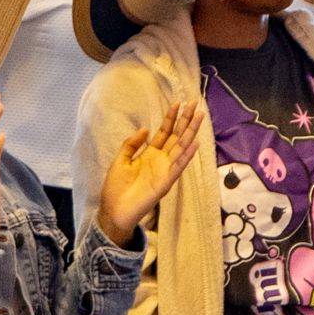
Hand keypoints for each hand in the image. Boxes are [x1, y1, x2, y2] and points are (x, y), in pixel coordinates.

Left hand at [93, 95, 199, 245]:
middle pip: (177, 136)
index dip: (170, 118)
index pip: (164, 132)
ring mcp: (165, 170)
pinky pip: (178, 166)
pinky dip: (186, 156)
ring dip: (190, 132)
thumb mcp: (120, 160)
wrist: (114, 210)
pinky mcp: (165, 182)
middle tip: (195, 103)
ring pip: (181, 147)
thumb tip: (145, 129)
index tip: (176, 103)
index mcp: (150, 154)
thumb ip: (131, 144)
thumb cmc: (116, 188)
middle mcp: (161, 160)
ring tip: (199, 117)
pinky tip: (194, 144)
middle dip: (185, 120)